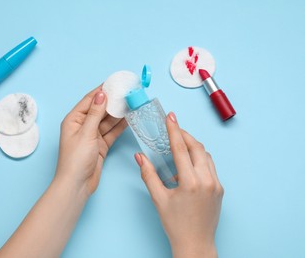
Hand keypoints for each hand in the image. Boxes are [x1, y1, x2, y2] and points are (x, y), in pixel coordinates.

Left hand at [55, 85, 126, 196]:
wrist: (77, 185)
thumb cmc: (75, 159)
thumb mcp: (86, 133)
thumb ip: (95, 113)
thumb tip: (101, 94)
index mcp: (73, 120)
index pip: (89, 100)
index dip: (102, 91)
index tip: (114, 82)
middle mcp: (82, 126)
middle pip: (100, 109)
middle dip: (113, 101)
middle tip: (127, 92)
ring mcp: (92, 136)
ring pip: (107, 120)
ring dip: (118, 113)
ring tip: (131, 103)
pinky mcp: (100, 145)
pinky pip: (111, 132)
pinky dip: (120, 126)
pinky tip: (129, 118)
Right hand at [134, 112, 223, 257]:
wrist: (195, 243)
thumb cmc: (175, 224)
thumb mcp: (158, 199)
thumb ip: (148, 174)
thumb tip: (140, 156)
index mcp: (190, 182)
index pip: (181, 149)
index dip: (174, 130)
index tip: (171, 117)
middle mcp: (207, 180)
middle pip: (197, 147)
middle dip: (185, 134)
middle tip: (174, 127)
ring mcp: (216, 184)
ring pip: (205, 155)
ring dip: (193, 145)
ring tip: (180, 143)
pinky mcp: (220, 188)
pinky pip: (210, 166)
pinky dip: (199, 158)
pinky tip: (188, 163)